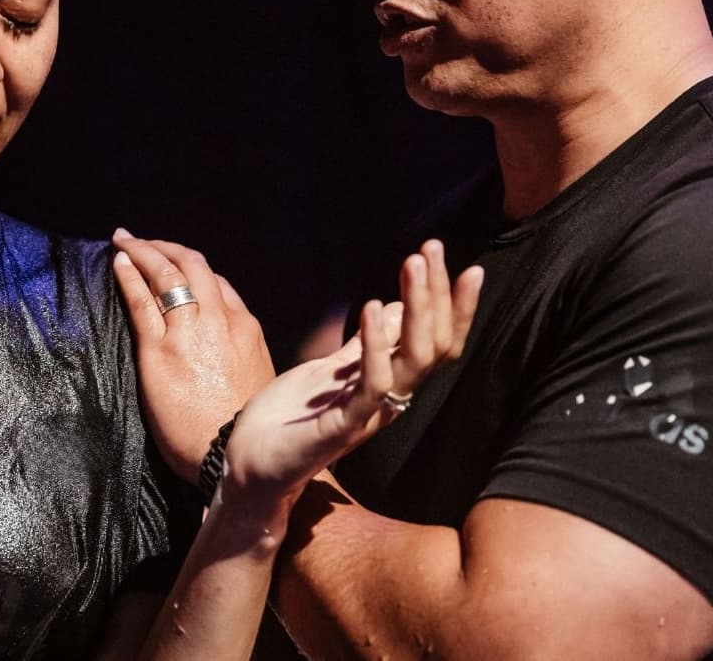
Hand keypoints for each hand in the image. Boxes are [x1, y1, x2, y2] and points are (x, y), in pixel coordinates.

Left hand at [112, 230, 275, 479]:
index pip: (219, 285)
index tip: (178, 266)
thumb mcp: (256, 383)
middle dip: (167, 248)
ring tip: (125, 240)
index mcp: (246, 330)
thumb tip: (227, 353)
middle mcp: (220, 321)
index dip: (194, 270)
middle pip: (193, 267)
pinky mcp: (159, 350)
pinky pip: (141, 301)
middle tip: (144, 241)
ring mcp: (189, 332)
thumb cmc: (244, 432)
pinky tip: (118, 263)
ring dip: (145, 250)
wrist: (230, 457)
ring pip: (167, 274)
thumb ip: (240, 356)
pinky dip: (129, 276)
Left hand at [221, 239, 482, 504]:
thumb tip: (395, 308)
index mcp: (389, 385)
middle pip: (436, 346)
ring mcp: (370, 414)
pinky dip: (377, 344)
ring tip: (412, 265)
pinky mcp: (343, 425)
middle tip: (434, 249)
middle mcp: (389, 400)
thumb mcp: (329, 370)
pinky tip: (374, 308)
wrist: (250, 463)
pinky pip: (372, 383)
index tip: (463, 264)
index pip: (439, 342)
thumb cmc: (289, 419)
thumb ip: (362, 346)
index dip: (454, 306)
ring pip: (415, 361)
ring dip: (417, 309)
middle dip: (438, 294)